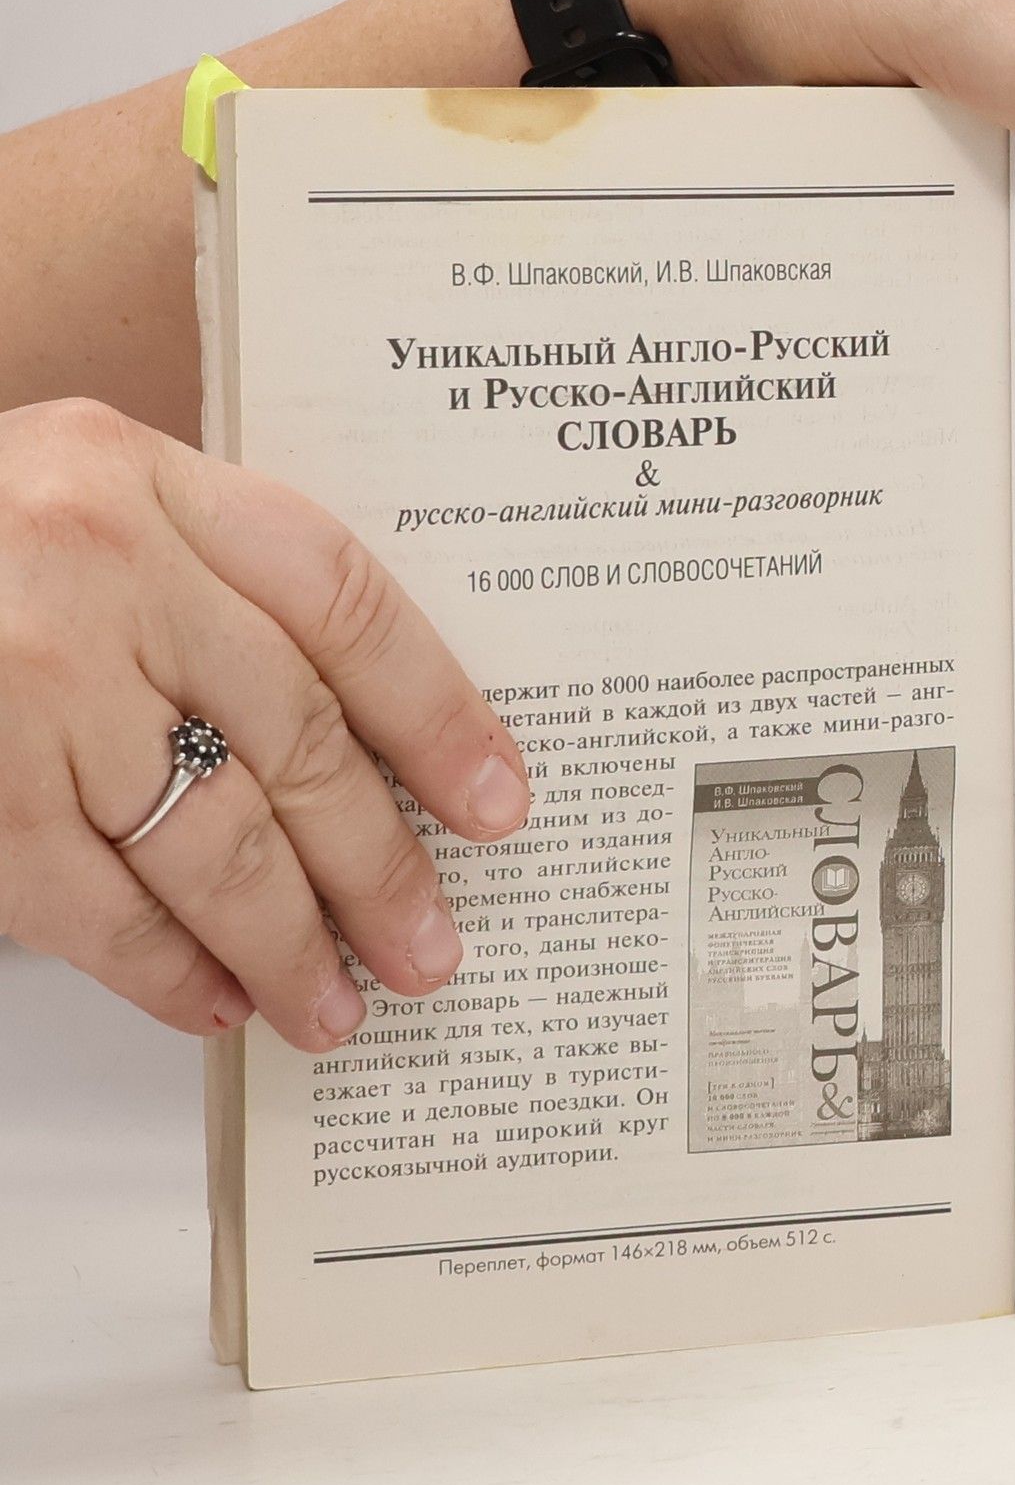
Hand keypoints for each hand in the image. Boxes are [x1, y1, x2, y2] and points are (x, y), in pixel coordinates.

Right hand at [0, 401, 529, 1051]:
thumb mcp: (84, 501)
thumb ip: (208, 582)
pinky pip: (90, 903)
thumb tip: (360, 741)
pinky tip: (214, 1002)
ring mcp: (28, 682)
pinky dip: (164, 967)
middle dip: (378, 866)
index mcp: (146, 479)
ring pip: (210, 839)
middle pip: (298, 738)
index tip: (498, 802)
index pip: (346, 604)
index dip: (439, 713)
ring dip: (287, 943)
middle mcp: (97, 568)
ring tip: (337, 1005)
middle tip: (429, 946)